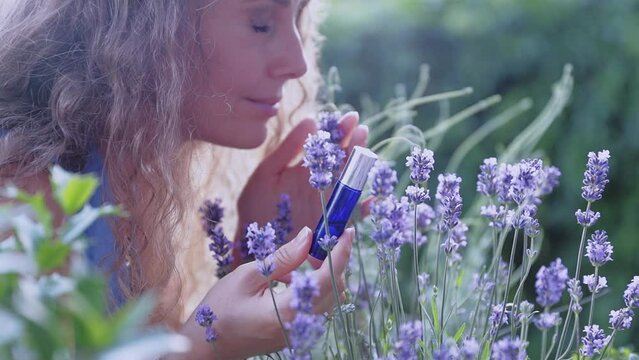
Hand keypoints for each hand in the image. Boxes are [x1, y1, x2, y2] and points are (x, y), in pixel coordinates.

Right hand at [177, 227, 353, 358]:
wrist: (207, 346)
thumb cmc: (220, 310)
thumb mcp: (248, 276)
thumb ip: (282, 258)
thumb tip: (307, 236)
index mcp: (288, 310)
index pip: (328, 278)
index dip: (341, 253)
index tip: (347, 231)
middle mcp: (300, 325)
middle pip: (335, 289)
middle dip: (333, 261)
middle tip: (316, 242)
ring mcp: (300, 332)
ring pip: (329, 299)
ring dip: (323, 274)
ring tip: (300, 260)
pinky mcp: (296, 333)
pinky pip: (316, 306)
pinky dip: (312, 287)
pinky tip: (287, 279)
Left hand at [234, 112, 367, 263]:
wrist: (252, 246)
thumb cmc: (255, 209)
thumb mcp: (266, 175)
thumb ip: (287, 149)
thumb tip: (311, 120)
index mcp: (306, 169)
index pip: (328, 145)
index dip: (341, 131)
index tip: (351, 117)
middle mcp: (321, 184)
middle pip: (344, 161)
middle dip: (355, 144)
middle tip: (361, 129)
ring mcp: (328, 204)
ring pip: (351, 183)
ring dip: (361, 170)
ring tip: (366, 154)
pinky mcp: (332, 226)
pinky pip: (352, 216)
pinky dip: (362, 210)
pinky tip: (369, 200)